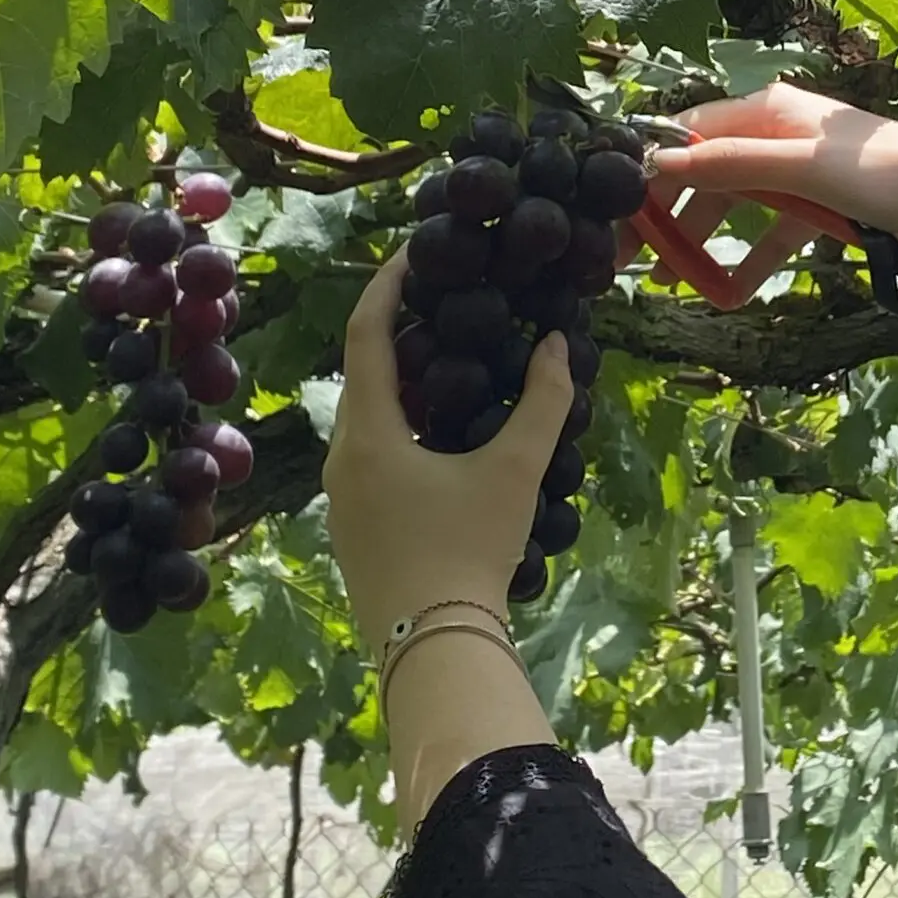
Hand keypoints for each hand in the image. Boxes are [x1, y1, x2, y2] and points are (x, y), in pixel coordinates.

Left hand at [325, 251, 574, 655]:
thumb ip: (543, 402)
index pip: (365, 333)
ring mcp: (339, 498)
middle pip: (364, 375)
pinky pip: (370, 455)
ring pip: (367, 419)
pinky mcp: (350, 528)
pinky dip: (400, 427)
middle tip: (447, 300)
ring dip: (404, 385)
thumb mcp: (514, 471)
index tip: (415, 251)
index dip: (387, 284)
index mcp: (368, 433)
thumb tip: (558, 344)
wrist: (433, 646)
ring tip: (455, 362)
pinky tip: (444, 437)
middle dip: (402, 333)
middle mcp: (340, 458)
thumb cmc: (470, 550)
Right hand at [635, 84, 897, 294]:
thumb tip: (657, 164)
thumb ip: (728, 165)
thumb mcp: (796, 167)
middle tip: (628, 257)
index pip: (688, 132)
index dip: (650, 168)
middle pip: (706, 170)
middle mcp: (776, 130)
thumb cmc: (875, 172)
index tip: (615, 209)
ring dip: (702, 240)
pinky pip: (772, 230)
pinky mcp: (820, 203)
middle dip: (668, 212)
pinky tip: (731, 293)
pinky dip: (751, 258)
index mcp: (766, 108)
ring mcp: (798, 168)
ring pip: (735, 203)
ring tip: (669, 281)